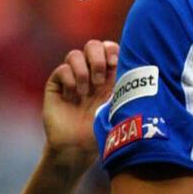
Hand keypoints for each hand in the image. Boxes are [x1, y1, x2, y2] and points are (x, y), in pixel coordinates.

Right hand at [43, 40, 118, 159]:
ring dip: (82, 71)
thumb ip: (125, 87)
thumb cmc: (102, 130)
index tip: (115, 63)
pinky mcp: (56, 86)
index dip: (112, 50)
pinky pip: (61, 69)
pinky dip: (69, 80)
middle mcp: (90, 73)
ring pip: (74, 55)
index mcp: (109, 75)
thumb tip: (137, 66)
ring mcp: (72, 78)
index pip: (109, 48)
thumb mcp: (118, 107)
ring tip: (86, 92)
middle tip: (100, 80)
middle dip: (97, 59)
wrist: (78, 148)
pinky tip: (72, 96)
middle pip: (92, 45)